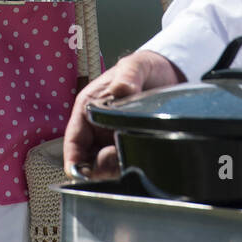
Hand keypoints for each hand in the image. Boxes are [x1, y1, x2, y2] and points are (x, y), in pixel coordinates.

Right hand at [63, 50, 185, 178]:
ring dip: (116, 168)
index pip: (74, 141)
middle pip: (88, 160)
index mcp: (88, 109)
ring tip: (133, 156)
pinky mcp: (130, 146)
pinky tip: (142, 161)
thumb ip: (128, 76)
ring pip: (106, 167)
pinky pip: (124, 164)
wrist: (168, 73)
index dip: (73, 161)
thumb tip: (121, 89)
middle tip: (117, 157)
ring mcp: (113, 140)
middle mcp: (97, 128)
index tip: (78, 175)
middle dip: (99, 167)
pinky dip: (129, 167)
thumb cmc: (144, 67)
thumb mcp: (135, 66)